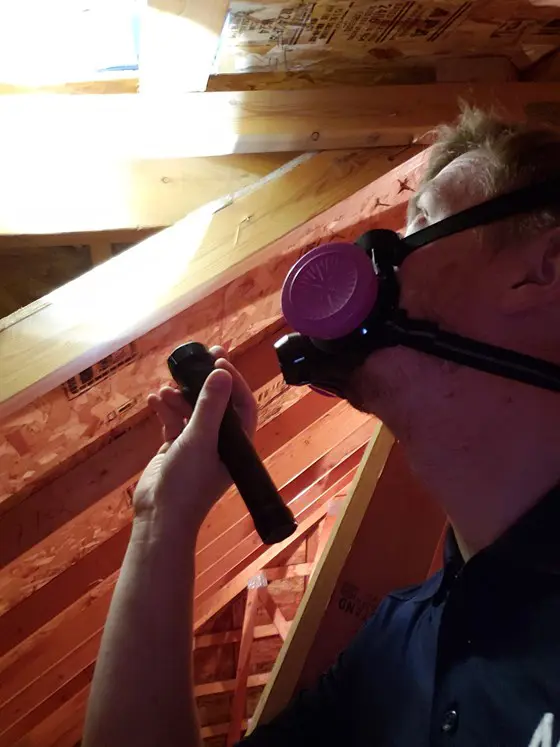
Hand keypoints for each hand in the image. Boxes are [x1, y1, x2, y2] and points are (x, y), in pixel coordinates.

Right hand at [133, 347, 256, 533]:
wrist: (160, 516)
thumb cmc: (188, 482)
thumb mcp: (200, 440)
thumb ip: (210, 406)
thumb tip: (221, 372)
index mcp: (237, 442)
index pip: (242, 404)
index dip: (233, 380)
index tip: (219, 360)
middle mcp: (220, 441)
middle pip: (217, 402)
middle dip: (207, 381)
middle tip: (198, 357)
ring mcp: (197, 443)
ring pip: (192, 409)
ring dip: (180, 396)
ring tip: (165, 387)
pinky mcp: (176, 447)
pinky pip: (173, 420)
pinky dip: (165, 409)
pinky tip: (154, 399)